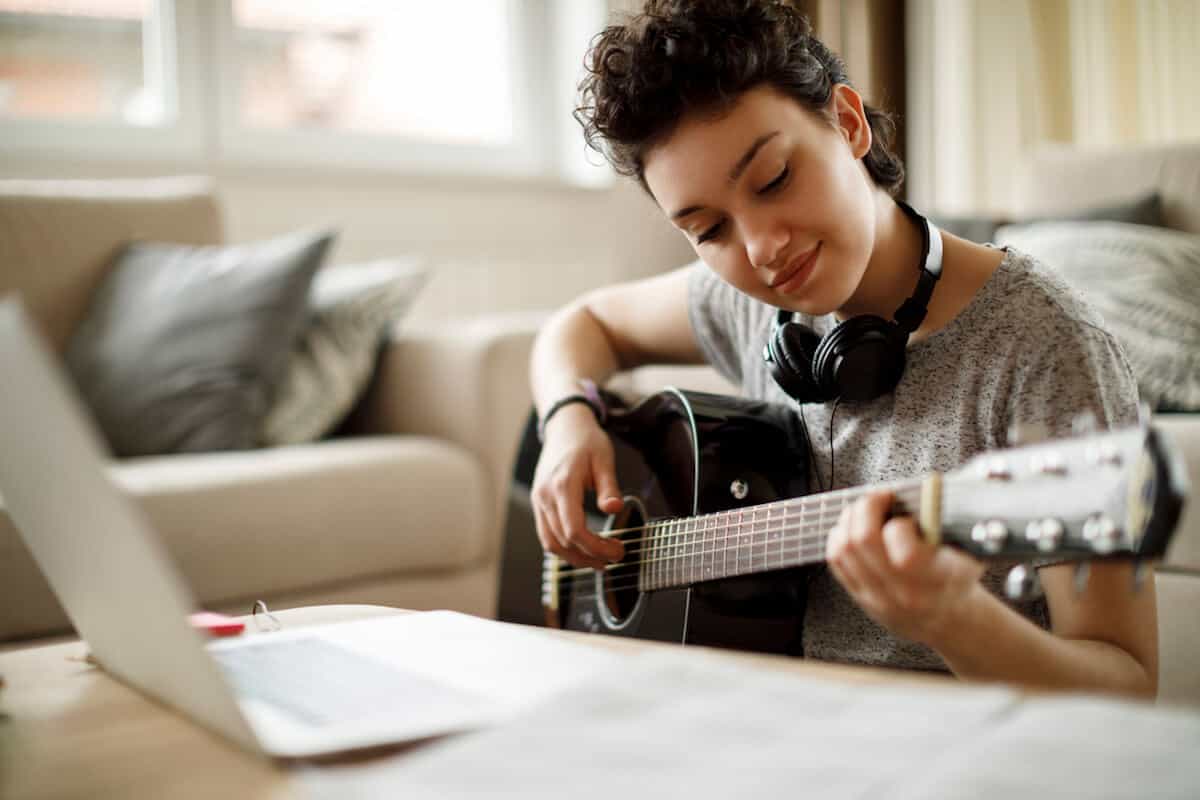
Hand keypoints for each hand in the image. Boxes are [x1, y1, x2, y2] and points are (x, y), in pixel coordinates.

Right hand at [531, 404, 624, 568]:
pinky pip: (547, 534)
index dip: (596, 547)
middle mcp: (545, 496)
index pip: (574, 530)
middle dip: (589, 557)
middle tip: (614, 558)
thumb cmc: (586, 442)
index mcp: (562, 485)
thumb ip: (608, 487)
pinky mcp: (539, 503)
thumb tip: (614, 509)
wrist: (564, 427)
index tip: (617, 551)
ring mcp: (538, 501)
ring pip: (551, 543)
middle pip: (562, 541)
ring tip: (599, 561)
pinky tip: (583, 550)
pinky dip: (564, 547)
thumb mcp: (604, 460)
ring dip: (575, 558)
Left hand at [825, 491, 984, 645]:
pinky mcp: (859, 596)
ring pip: (844, 547)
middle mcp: (903, 592)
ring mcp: (877, 596)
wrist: (946, 620)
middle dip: (867, 507)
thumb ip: (958, 526)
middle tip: (879, 497)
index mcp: (936, 581)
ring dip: (850, 518)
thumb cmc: (958, 580)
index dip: (901, 525)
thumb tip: (938, 492)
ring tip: (866, 508)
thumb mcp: (972, 555)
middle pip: (864, 541)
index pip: (905, 553)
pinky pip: (836, 559)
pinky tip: (853, 525)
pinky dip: (839, 534)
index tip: (908, 520)